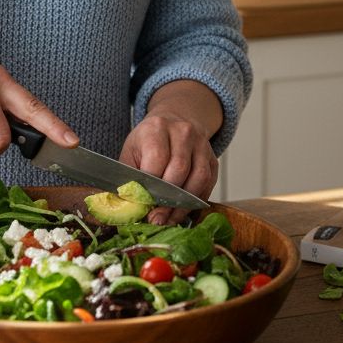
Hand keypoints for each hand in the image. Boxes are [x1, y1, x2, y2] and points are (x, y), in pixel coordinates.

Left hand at [119, 108, 218, 225]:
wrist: (172, 123)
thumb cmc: (148, 142)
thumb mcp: (131, 153)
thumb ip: (129, 179)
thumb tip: (131, 209)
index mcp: (157, 128)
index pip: (157, 159)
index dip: (151, 187)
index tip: (144, 207)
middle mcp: (183, 132)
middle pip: (179, 170)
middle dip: (167, 200)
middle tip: (156, 219)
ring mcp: (201, 144)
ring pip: (198, 178)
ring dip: (183, 204)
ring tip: (169, 219)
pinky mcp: (213, 158)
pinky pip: (208, 183)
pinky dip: (196, 200)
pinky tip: (183, 210)